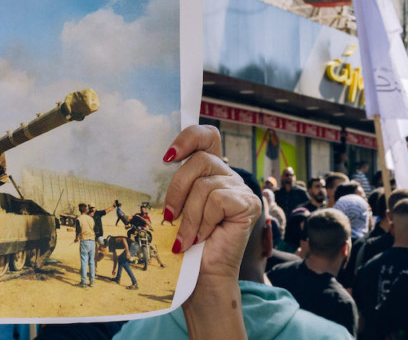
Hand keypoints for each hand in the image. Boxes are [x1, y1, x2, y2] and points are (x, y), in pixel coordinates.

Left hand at [163, 125, 259, 270]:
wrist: (203, 273)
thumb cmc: (186, 240)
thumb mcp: (177, 204)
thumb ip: (176, 183)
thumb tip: (159, 164)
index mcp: (210, 169)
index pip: (206, 135)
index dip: (188, 137)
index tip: (167, 157)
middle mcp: (227, 174)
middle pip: (199, 160)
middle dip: (177, 189)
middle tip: (170, 216)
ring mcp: (240, 188)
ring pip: (204, 185)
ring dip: (189, 216)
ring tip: (185, 237)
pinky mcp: (249, 203)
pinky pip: (217, 201)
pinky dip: (204, 222)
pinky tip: (201, 237)